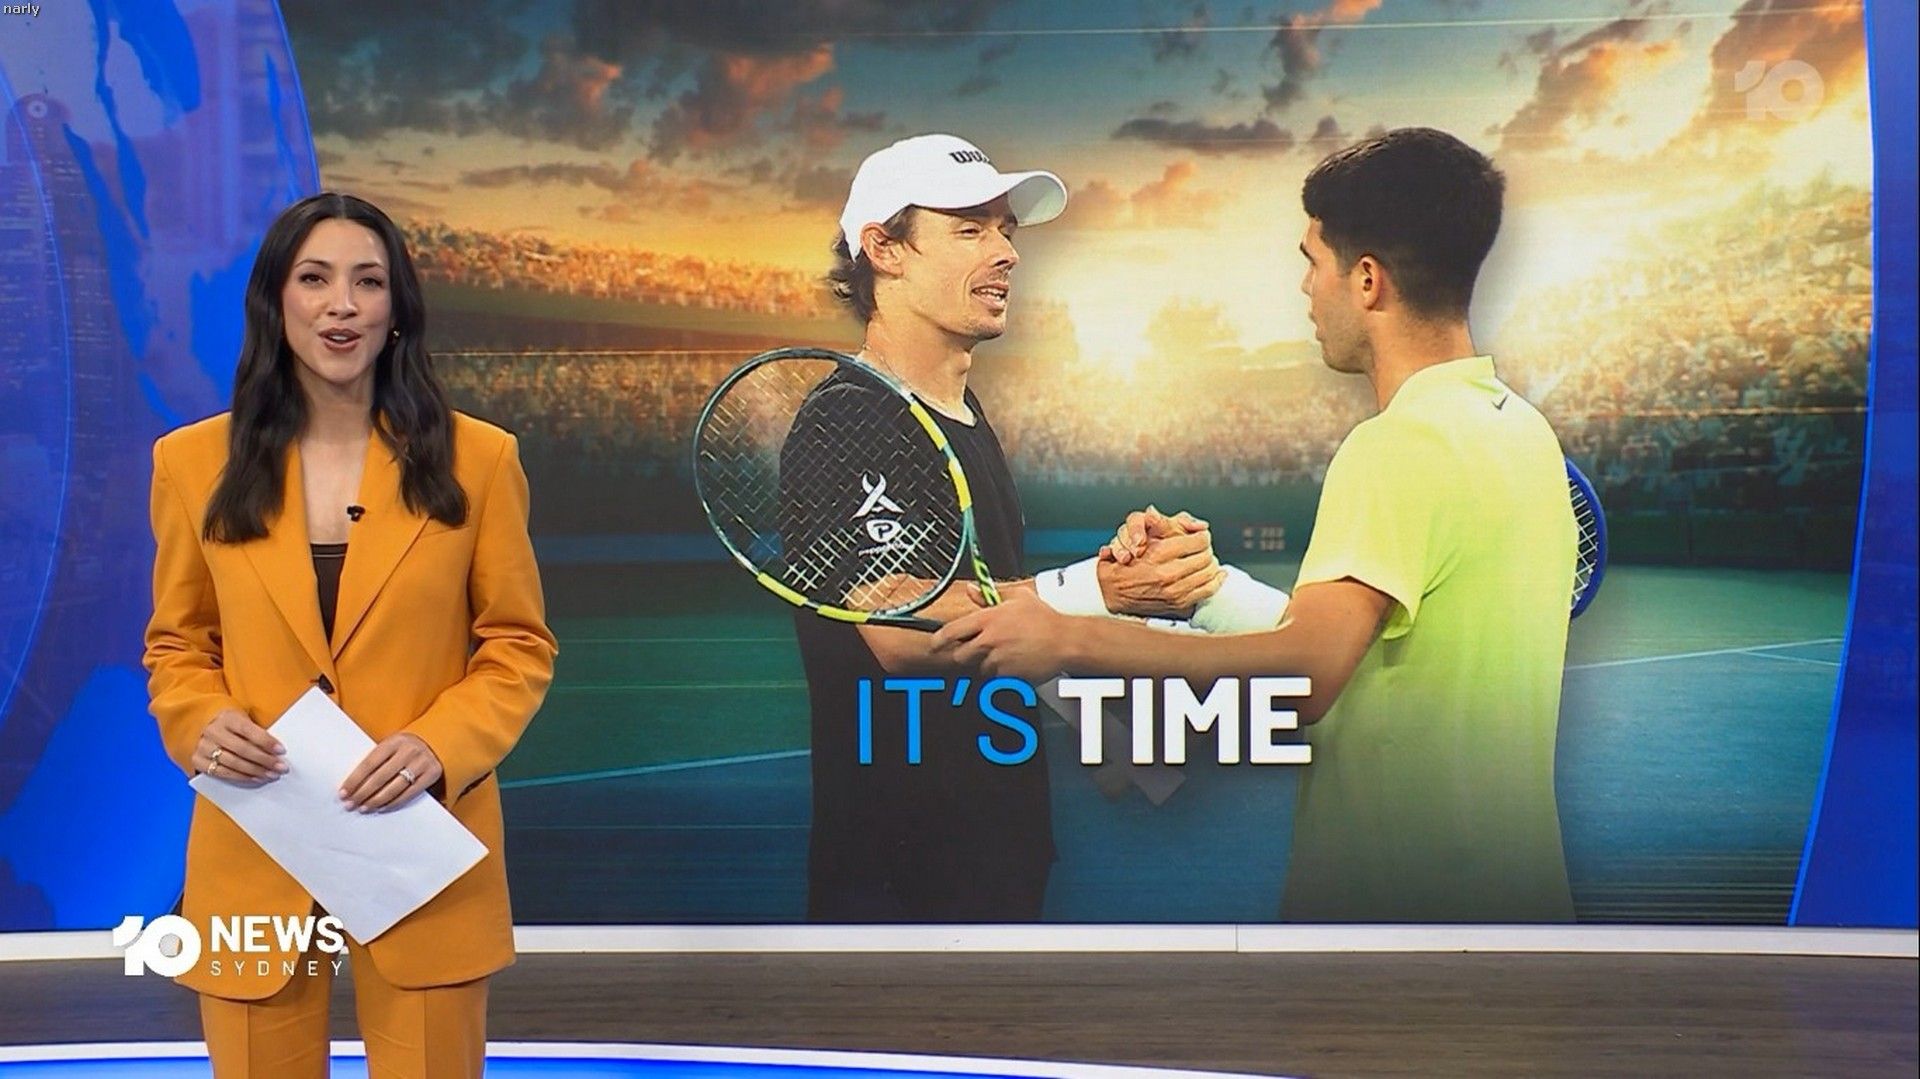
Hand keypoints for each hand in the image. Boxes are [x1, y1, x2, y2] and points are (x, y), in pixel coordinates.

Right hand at [193, 708, 285, 784]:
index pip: (249, 730)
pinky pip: (221, 773)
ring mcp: (203, 747)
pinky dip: (241, 777)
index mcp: (226, 718)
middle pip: (242, 749)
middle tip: (281, 767)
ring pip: (233, 763)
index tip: (281, 751)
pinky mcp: (198, 761)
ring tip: (271, 775)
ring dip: (256, 771)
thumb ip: (255, 731)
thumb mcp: (242, 719)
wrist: (201, 726)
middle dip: (265, 760)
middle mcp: (213, 732)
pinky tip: (256, 778)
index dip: (266, 741)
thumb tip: (277, 750)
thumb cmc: (230, 724)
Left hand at [339, 732, 443, 811]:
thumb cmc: (406, 747)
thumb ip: (378, 759)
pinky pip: (409, 793)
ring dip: (376, 801)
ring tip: (363, 808)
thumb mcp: (392, 745)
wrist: (437, 742)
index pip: (369, 763)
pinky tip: (381, 808)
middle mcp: (409, 751)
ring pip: (394, 788)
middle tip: (350, 805)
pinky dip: (394, 802)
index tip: (343, 792)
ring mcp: (422, 763)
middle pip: (380, 777)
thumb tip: (354, 783)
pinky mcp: (432, 774)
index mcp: (394, 741)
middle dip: (362, 793)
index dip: (354, 780)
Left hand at [932, 588, 1073, 682]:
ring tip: (1005, 653)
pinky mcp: (1008, 677)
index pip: (952, 632)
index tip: (935, 644)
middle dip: (964, 654)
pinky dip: (1001, 673)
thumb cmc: (1044, 619)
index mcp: (988, 620)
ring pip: (978, 669)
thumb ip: (989, 595)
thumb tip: (971, 589)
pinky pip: (996, 678)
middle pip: (960, 656)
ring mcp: (998, 661)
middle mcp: (989, 641)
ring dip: (985, 664)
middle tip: (976, 650)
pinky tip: (1015, 661)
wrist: (1065, 641)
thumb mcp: (1017, 598)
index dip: (939, 640)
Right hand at [1096, 507, 1225, 617]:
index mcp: (1159, 554)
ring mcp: (1176, 591)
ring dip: (1212, 564)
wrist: (1110, 596)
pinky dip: (1216, 581)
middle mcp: (1168, 573)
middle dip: (1207, 550)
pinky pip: (1207, 591)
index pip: (1198, 541)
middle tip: (1204, 548)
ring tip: (1208, 560)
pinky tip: (1219, 575)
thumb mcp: (1129, 538)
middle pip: (1206, 556)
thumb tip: (1154, 512)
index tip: (1201, 535)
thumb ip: (1149, 524)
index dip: (1202, 536)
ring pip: (1209, 573)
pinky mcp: (1179, 604)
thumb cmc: (1119, 566)